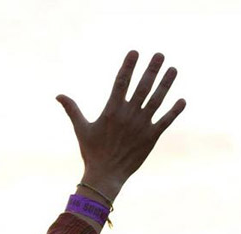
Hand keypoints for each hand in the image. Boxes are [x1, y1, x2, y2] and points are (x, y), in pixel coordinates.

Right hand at [58, 51, 186, 200]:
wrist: (105, 175)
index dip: (129, 66)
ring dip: (166, 84)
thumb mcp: (81, 129)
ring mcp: (141, 126)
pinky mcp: (151, 137)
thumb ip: (72, 110)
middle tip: (160, 54)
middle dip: (152, 69)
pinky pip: (165, 120)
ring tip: (173, 69)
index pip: (121, 82)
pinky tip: (182, 100)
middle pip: (143, 87)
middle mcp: (128, 115)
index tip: (135, 52)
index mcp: (111, 111)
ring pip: (157, 100)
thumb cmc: (92, 152)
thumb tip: (58, 95)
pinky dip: (175, 110)